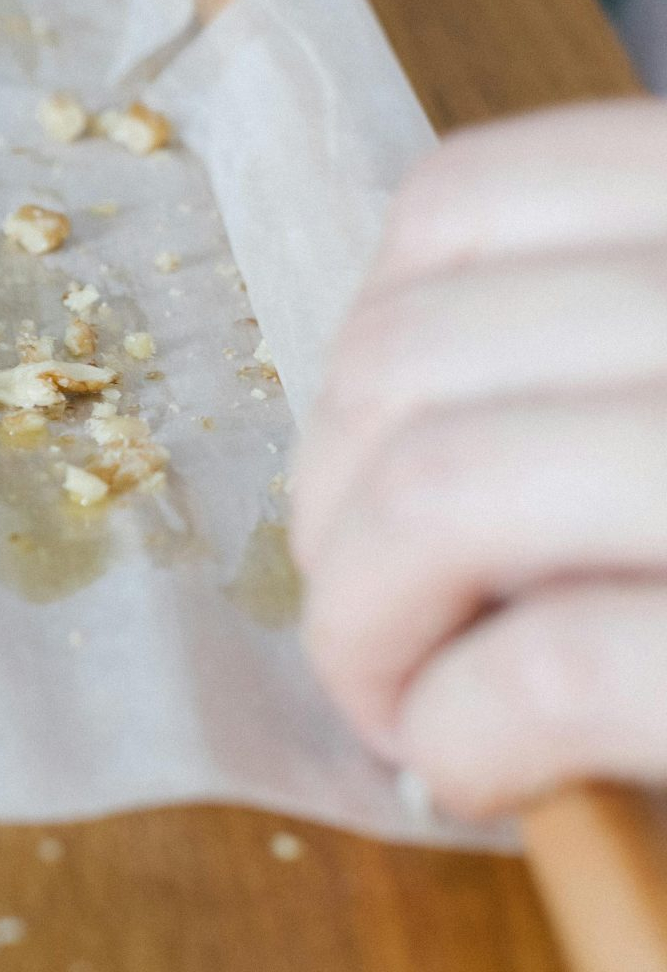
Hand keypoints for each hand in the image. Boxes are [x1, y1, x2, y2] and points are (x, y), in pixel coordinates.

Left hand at [292, 101, 666, 818]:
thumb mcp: (654, 394)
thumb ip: (612, 357)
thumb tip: (381, 409)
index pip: (472, 200)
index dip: (369, 350)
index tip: (376, 465)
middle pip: (414, 353)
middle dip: (336, 510)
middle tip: (376, 626)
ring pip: (445, 488)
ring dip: (367, 625)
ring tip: (410, 705)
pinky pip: (546, 666)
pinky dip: (460, 729)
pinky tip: (486, 771)